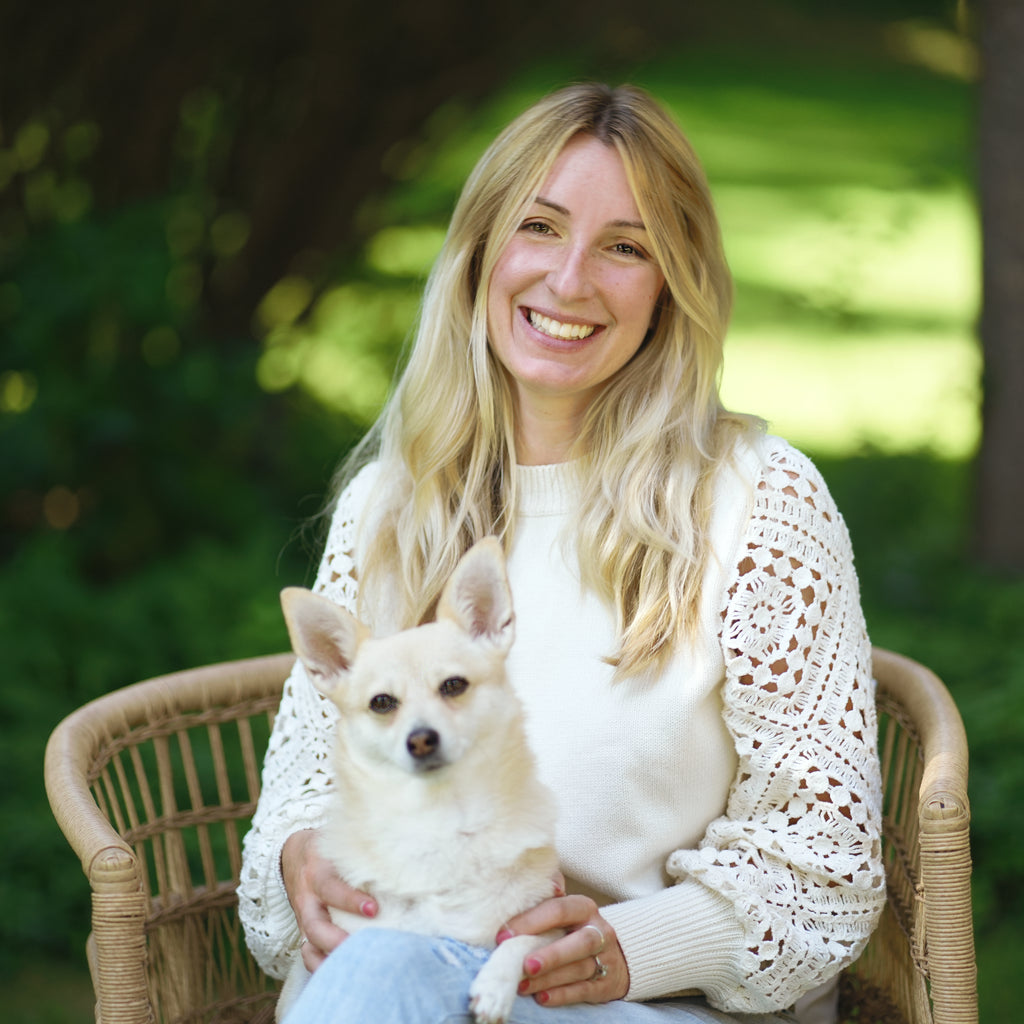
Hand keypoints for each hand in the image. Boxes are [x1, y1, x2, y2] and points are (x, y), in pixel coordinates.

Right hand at [281, 829, 377, 971]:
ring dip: (330, 957)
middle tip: (365, 947)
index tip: (374, 909)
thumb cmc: (328, 850)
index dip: (350, 900)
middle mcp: (307, 897)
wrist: (295, 855)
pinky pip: (308, 952)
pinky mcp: (305, 930)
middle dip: (336, 940)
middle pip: (315, 925)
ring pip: (310, 943)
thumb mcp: (339, 844)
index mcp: (318, 872)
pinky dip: (320, 965)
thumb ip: (360, 852)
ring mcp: (304, 916)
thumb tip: (402, 852)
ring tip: (356, 967)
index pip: (331, 888)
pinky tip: (341, 973)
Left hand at [497, 894, 628, 1007]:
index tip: (503, 936)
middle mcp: (599, 931)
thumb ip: (545, 903)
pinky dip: (562, 995)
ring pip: (578, 969)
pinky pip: (583, 991)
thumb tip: (523, 898)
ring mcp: (606, 959)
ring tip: (523, 985)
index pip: (559, 910)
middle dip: (551, 955)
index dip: (531, 921)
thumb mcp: (565, 911)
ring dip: (549, 979)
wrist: (612, 956)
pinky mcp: (605, 985)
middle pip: (580, 942)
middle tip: (525, 965)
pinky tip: (542, 997)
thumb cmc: (574, 929)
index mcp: (584, 908)